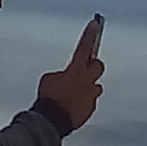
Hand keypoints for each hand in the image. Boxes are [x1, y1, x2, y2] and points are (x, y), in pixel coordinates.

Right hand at [35, 13, 105, 128]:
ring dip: (89, 87)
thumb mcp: (48, 79)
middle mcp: (87, 80)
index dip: (90, 34)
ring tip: (77, 92)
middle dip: (93, 66)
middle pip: (98, 65)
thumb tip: (64, 78)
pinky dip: (83, 103)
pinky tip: (73, 106)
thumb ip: (60, 74)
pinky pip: (90, 102)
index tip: (95, 24)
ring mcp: (91, 95)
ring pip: (96, 86)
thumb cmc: (48, 98)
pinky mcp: (90, 109)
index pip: (85, 47)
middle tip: (85, 68)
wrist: (51, 121)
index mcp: (75, 70)